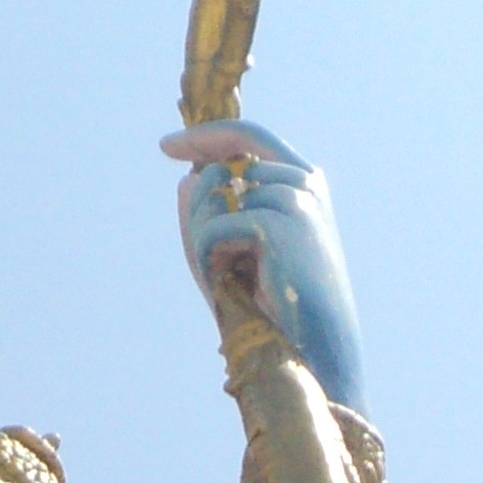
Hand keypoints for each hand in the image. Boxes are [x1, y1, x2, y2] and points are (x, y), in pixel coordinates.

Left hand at [163, 121, 366, 414]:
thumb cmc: (278, 305)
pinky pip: (214, 229)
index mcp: (303, 181)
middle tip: (210, 259)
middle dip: (200, 211)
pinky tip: (233, 283)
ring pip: (214, 198)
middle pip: (222, 168)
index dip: (206, 137)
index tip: (167, 147)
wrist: (316, 345)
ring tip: (233, 276)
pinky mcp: (279, 223)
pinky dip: (210, 259)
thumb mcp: (239, 255)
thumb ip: (212, 216)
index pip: (249, 138)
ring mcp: (295, 197)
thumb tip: (186, 181)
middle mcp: (304, 180)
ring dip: (207, 242)